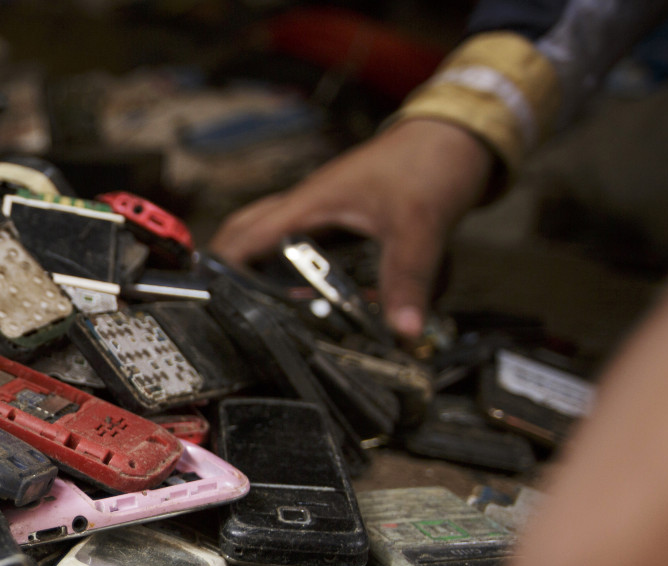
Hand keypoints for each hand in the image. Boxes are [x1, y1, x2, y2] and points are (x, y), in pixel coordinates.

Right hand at [210, 118, 494, 339]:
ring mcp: (323, 207)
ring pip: (270, 233)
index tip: (208, 305)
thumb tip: (402, 332)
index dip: (219, 270)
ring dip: (258, 262)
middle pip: (244, 231)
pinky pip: (302, 238)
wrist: (459, 132)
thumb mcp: (418, 227)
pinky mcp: (341, 213)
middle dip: (226, 266)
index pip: (244, 237)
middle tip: (223, 306)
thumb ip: (408, 281)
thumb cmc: (431, 161)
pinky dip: (295, 261)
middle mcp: (308, 204)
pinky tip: (313, 288)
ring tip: (258, 305)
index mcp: (309, 203)